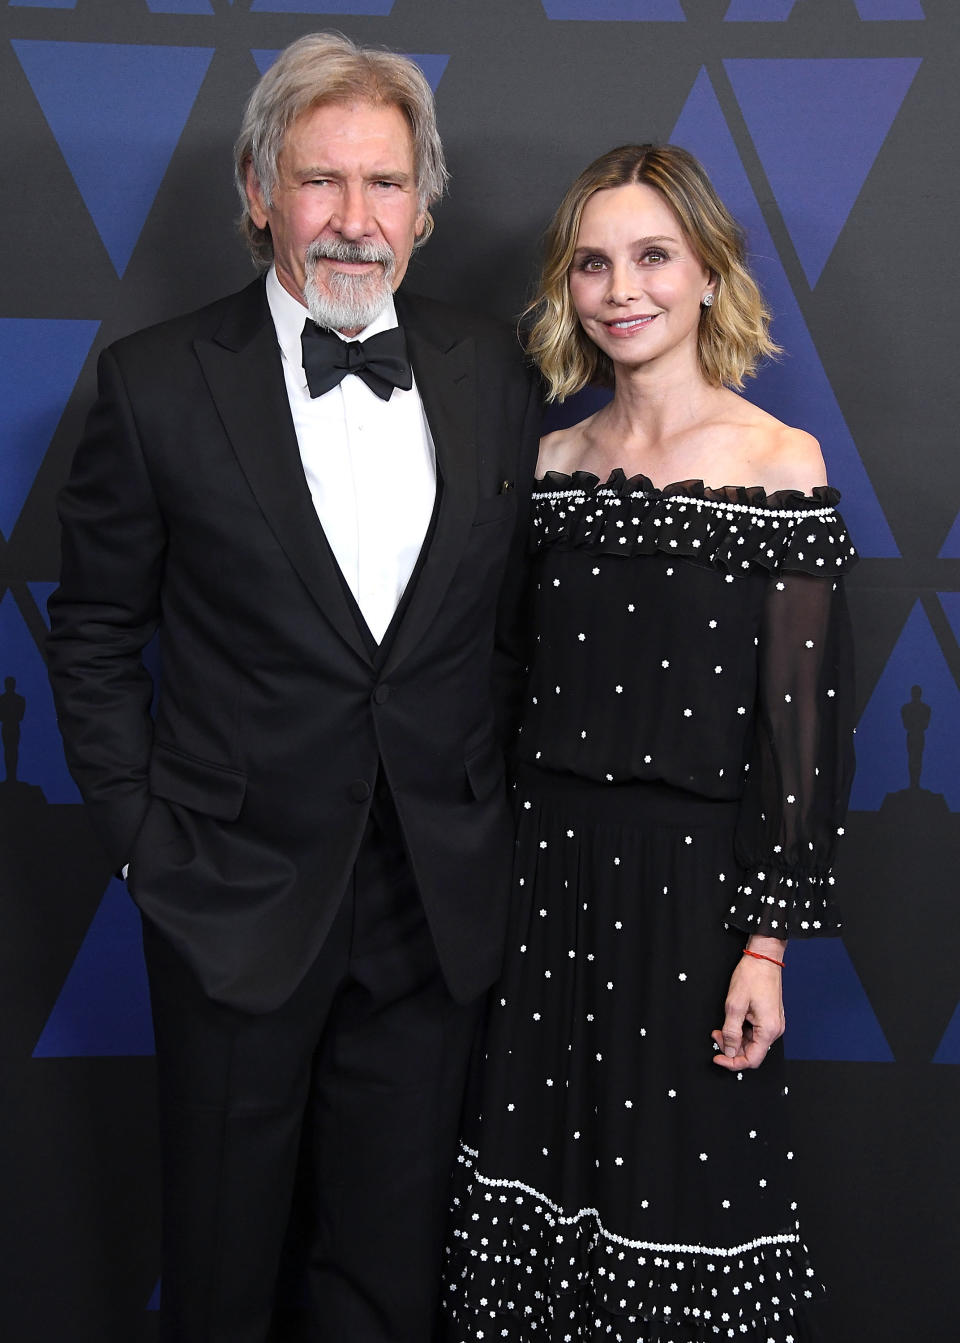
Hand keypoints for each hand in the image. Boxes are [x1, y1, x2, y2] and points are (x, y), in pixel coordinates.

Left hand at [711, 938, 785, 1070]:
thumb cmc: (752, 976)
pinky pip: (755, 1032)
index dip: (733, 1062)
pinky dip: (741, 1030)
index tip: (717, 1057)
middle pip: (752, 1051)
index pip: (752, 1059)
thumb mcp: (734, 1005)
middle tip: (716, 1035)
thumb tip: (728, 1051)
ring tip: (721, 1026)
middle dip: (731, 1047)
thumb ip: (731, 1032)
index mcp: (768, 1030)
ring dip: (735, 1038)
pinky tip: (732, 1021)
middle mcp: (775, 1030)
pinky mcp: (769, 1017)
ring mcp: (773, 1023)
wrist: (763, 958)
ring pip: (752, 1042)